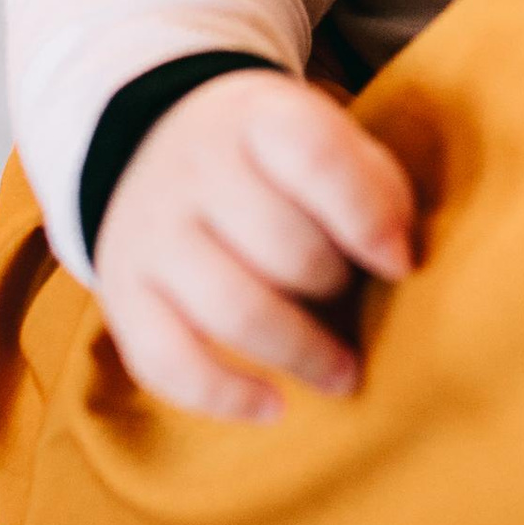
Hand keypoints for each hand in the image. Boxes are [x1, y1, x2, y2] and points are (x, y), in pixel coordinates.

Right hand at [94, 72, 415, 422]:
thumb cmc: (270, 162)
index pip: (313, 155)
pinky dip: (226, 397)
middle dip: (335, 285)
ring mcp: (150, 235)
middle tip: (353, 298)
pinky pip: (167, 363)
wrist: (152, 147)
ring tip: (343, 373)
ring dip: (302, 353)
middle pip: (282, 247)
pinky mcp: (123, 297)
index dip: (367, 216)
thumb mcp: (322, 138)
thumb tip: (398, 261)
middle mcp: (192, 171)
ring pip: (232, 311)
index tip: (401, 263)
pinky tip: (274, 407)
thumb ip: (373, 187)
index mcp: (254, 118)